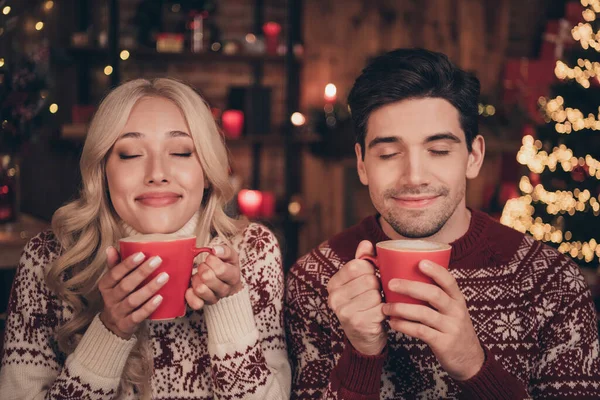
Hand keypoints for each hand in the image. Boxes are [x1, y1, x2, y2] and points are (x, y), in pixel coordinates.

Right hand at [99, 247, 167, 338]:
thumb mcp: (113, 281)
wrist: (113, 325)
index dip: (127, 264)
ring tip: (164, 277)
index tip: (141, 254)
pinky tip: (160, 298)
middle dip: (142, 272)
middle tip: (158, 260)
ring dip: (149, 288)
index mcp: (105, 285)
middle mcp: (110, 299)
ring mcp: (118, 312)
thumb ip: (114, 265)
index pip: (114, 273)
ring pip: (134, 300)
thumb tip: (111, 248)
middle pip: (126, 285)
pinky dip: (149, 307)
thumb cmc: (118, 296)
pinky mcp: (127, 324)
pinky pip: (138, 316)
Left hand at [186, 245, 242, 308]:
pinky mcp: (203, 304)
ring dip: (196, 279)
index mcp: (233, 277)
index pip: (220, 270)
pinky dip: (190, 294)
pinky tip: (191, 288)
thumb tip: (215, 250)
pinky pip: (195, 303)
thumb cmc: (227, 267)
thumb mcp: (230, 257)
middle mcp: (225, 290)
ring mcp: (214, 298)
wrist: (227, 284)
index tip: (210, 258)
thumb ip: (225, 251)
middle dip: (202, 268)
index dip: (211, 260)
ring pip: (200, 289)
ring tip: (199, 276)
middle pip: (207, 278)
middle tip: (204, 267)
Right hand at [327, 240, 386, 355]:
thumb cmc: (363, 304)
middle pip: (369, 279)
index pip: (357, 265)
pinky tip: (379, 316)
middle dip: (378, 286)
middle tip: (375, 295)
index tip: (371, 278)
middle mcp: (334, 297)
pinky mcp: (357, 323)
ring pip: (376, 293)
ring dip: (382, 300)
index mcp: (333, 284)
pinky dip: (385, 312)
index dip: (371, 270)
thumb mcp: (359, 282)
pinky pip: (381, 308)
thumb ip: (362, 261)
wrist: (364, 338)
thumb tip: (366, 243)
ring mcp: (344, 312)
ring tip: (376, 306)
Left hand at [382, 260, 483, 380]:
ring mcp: (451, 328)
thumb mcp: (452, 310)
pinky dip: (404, 326)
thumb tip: (408, 276)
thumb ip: (436, 296)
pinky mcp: (443, 343)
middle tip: (391, 283)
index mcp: (458, 299)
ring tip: (385, 307)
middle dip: (410, 287)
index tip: (420, 262)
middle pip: (434, 294)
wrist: (469, 359)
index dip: (436, 271)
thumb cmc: (453, 328)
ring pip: (424, 314)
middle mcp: (456, 311)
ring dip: (401, 309)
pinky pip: (421, 331)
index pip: (449, 281)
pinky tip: (393, 322)